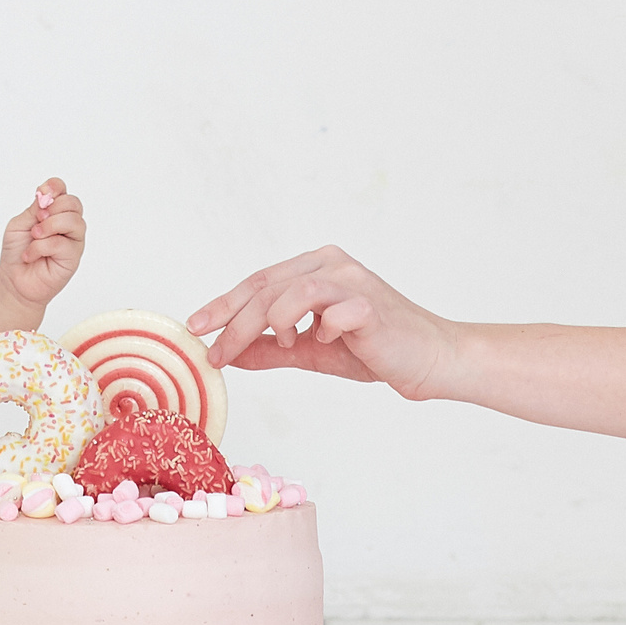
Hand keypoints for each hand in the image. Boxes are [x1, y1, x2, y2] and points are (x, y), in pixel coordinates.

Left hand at [0, 178, 85, 313]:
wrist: (13, 279)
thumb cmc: (17, 251)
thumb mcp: (19, 224)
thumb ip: (34, 208)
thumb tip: (46, 195)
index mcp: (55, 212)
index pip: (63, 191)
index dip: (55, 187)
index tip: (42, 192)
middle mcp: (68, 224)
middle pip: (73, 203)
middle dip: (52, 208)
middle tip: (36, 220)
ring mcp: (73, 241)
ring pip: (73, 221)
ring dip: (49, 226)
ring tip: (34, 236)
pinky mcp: (73, 258)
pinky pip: (62, 244)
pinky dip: (41, 247)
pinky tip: (31, 254)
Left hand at [185, 246, 455, 400]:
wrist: (429, 359)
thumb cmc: (374, 350)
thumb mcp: (311, 351)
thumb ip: (272, 349)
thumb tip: (230, 354)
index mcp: (317, 268)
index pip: (259, 282)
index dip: (224, 305)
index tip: (196, 329)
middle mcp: (332, 265)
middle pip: (267, 287)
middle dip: (235, 323)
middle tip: (216, 354)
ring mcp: (353, 281)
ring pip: (293, 293)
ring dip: (274, 323)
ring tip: (282, 344)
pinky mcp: (372, 306)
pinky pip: (334, 313)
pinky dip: (321, 330)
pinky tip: (325, 341)